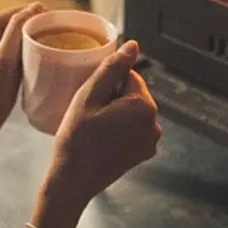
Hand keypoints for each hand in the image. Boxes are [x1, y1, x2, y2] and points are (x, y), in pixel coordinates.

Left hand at [0, 3, 46, 156]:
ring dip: (36, 36)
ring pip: (20, 31)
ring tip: (53, 45)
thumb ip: (17, 28)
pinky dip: (29, 46)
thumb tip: (35, 6)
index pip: (20, 11)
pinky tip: (40, 54)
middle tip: (59, 37)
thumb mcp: (6, 57)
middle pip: (21, 20)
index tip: (61, 27)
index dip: (41, 16)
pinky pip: (17, 43)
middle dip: (39, 26)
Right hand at [43, 40, 161, 204]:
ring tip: (94, 127)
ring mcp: (151, 141)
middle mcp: (154, 124)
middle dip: (113, 97)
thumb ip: (112, 68)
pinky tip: (101, 138)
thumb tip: (133, 46)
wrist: (73, 181)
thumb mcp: (88, 97)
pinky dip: (120, 128)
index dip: (106, 83)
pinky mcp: (144, 153)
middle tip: (90, 114)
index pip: (128, 75)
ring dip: (116, 112)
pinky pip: (133, 129)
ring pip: (132, 111)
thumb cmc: (76, 139)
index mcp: (143, 106)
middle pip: (133, 93)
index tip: (91, 99)